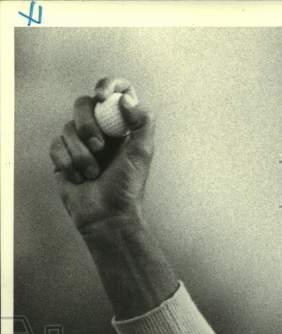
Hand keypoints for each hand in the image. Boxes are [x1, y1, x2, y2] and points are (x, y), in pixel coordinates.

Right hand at [49, 78, 154, 231]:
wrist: (107, 216)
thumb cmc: (127, 187)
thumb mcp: (142, 153)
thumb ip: (142, 123)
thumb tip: (126, 100)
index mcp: (121, 127)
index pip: (115, 93)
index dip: (108, 86)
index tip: (102, 97)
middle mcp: (100, 131)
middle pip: (83, 104)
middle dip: (88, 125)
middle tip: (99, 147)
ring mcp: (79, 142)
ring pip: (68, 127)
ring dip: (81, 153)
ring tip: (93, 173)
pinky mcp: (62, 156)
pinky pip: (56, 145)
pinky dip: (68, 162)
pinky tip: (79, 178)